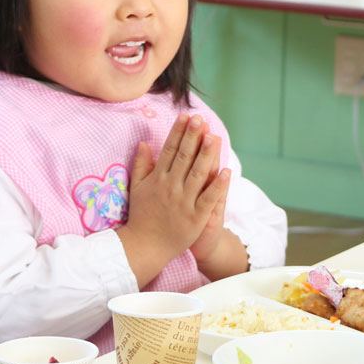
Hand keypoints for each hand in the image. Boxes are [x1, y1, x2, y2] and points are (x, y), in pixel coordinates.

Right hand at [116, 114, 229, 286]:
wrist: (145, 247)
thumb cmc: (141, 216)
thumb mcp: (137, 188)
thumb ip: (141, 164)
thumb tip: (143, 142)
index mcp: (157, 179)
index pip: (169, 150)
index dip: (178, 132)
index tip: (186, 116)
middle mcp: (170, 188)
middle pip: (184, 158)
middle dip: (192, 137)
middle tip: (200, 119)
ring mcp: (183, 202)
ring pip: (198, 174)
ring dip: (207, 155)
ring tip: (214, 137)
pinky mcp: (195, 218)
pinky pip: (208, 199)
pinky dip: (217, 186)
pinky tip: (227, 172)